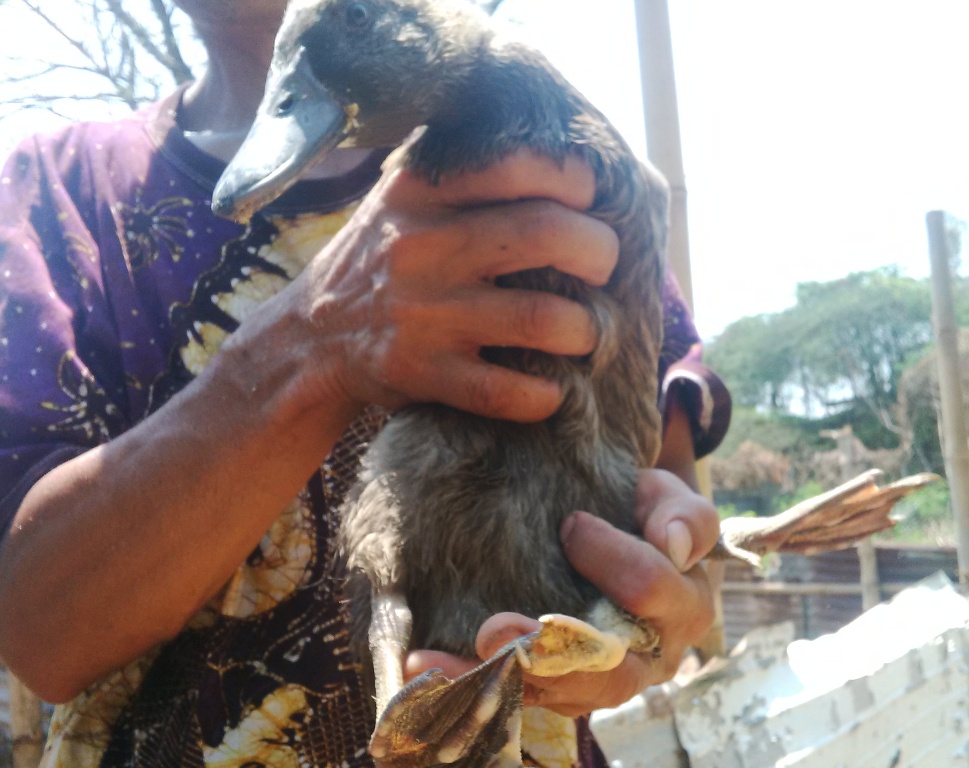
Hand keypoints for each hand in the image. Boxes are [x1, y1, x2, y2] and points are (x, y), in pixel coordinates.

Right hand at [253, 148, 619, 427]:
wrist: (310, 338)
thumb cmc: (378, 260)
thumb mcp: (402, 198)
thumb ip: (464, 175)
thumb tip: (563, 165)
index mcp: (422, 190)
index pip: (521, 164)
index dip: (576, 181)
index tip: (588, 199)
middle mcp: (423, 245)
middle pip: (547, 234)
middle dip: (599, 252)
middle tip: (602, 267)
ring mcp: (424, 314)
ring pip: (542, 318)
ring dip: (586, 331)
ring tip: (585, 333)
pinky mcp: (422, 373)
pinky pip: (507, 392)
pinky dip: (544, 397)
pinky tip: (549, 390)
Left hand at [404, 469, 718, 717]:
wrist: (625, 543)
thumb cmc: (643, 516)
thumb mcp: (664, 499)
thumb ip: (680, 513)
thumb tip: (673, 544)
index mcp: (683, 603)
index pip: (656, 588)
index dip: (618, 562)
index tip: (570, 525)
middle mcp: (651, 654)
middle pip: (609, 669)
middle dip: (549, 649)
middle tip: (493, 628)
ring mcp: (606, 679)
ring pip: (561, 696)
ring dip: (502, 680)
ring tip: (443, 664)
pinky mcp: (563, 689)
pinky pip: (523, 698)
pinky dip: (474, 688)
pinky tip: (425, 668)